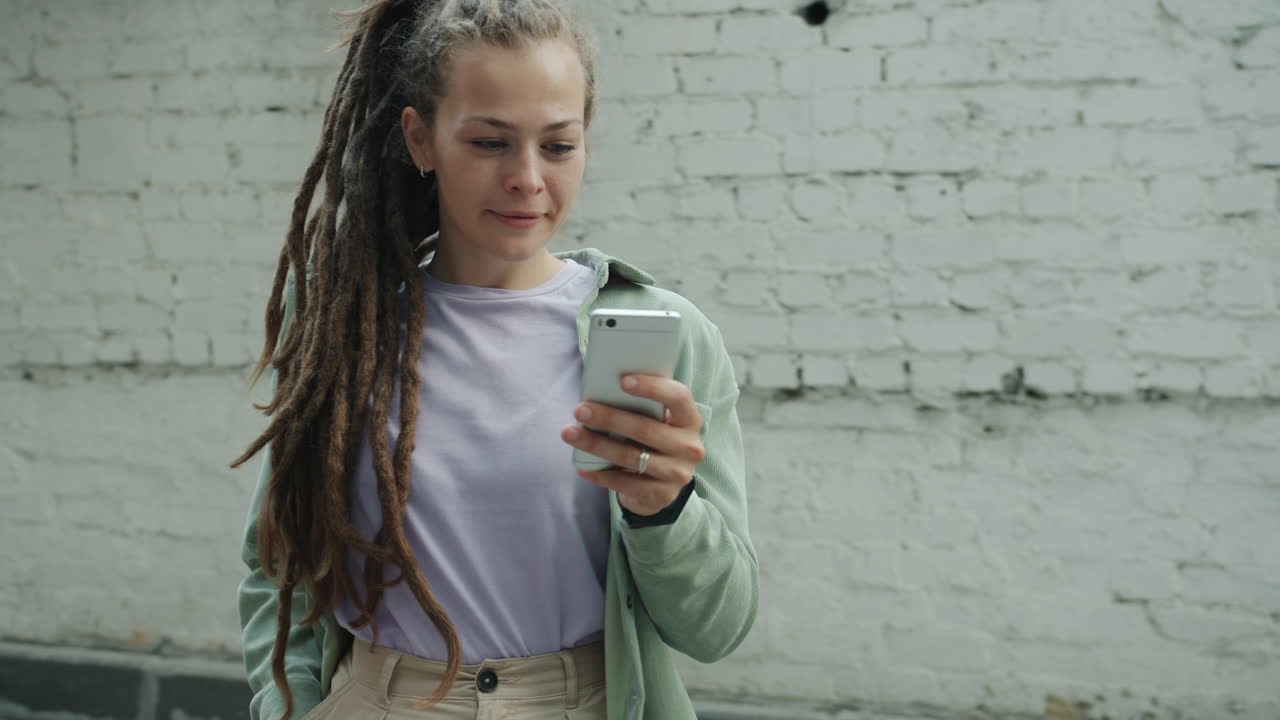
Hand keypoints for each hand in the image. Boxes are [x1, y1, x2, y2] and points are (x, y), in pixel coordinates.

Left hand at [560, 374, 704, 516]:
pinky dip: (600, 474)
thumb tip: (602, 389)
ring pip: (629, 456)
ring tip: (570, 433)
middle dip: (608, 417)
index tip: (622, 380)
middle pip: (644, 428)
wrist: (664, 488)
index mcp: (690, 419)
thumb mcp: (659, 422)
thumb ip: (644, 407)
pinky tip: (581, 467)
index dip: (652, 387)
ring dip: (595, 444)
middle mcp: (689, 446)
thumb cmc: (654, 442)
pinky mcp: (661, 494)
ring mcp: (677, 473)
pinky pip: (624, 483)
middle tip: (580, 410)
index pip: (678, 397)